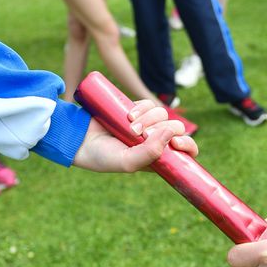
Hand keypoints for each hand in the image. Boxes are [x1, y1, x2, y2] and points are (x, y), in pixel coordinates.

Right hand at [72, 99, 197, 172]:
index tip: (176, 143)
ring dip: (149, 118)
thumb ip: (150, 153)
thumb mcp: (127, 162)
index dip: (188, 145)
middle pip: (176, 128)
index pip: (185, 151)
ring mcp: (146, 125)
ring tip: (130, 126)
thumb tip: (172, 134)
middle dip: (162, 129)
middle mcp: (154, 141)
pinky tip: (129, 115)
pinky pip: (149, 104)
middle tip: (141, 134)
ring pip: (162, 114)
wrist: (79, 139)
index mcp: (157, 158)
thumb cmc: (102, 157)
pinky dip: (142, 108)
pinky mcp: (135, 110)